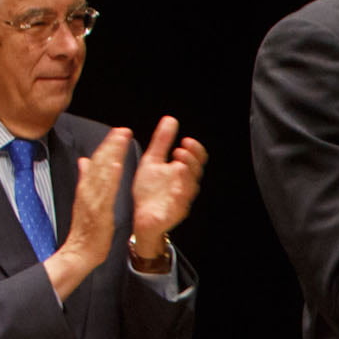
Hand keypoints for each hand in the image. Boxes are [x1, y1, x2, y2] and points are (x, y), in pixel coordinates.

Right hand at [43, 128, 131, 300]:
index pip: (96, 163)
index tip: (118, 132)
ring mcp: (92, 201)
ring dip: (112, 155)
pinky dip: (111, 178)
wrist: (79, 252)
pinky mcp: (98, 212)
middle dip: (111, 145)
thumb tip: (84, 160)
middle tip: (123, 129)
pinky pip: (105, 192)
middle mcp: (87, 191)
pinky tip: (118, 166)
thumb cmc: (86, 229)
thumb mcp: (85, 200)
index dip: (107, 146)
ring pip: (102, 173)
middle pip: (98, 164)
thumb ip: (85, 180)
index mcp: (86, 188)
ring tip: (121, 139)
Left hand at [126, 116, 206, 263]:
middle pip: (195, 171)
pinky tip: (176, 188)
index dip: (195, 150)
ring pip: (190, 187)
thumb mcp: (152, 161)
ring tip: (178, 164)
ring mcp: (181, 200)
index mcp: (181, 172)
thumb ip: (162, 141)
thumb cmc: (150, 192)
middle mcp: (184, 185)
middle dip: (190, 160)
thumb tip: (170, 120)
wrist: (142, 218)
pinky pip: (179, 205)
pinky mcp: (174, 213)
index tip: (186, 140)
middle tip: (181, 150)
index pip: (196, 159)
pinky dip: (179, 196)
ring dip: (186, 175)